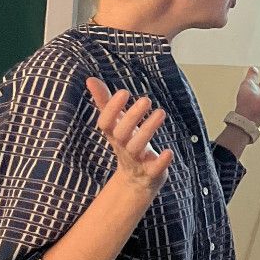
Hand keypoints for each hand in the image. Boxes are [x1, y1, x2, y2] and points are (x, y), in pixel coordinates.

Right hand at [86, 79, 173, 202]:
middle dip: (132, 117)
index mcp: (114, 134)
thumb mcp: (116, 123)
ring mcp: (136, 161)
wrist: (136, 180)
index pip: (106, 123)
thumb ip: (105, 101)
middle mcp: (123, 147)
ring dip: (148, 130)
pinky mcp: (151, 172)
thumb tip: (90, 79)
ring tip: (161, 112)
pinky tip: (169, 152)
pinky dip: (161, 162)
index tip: (124, 92)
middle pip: (121, 134)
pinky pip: (154, 169)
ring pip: (137, 147)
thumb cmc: (126, 143)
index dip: (112, 109)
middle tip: (146, 100)